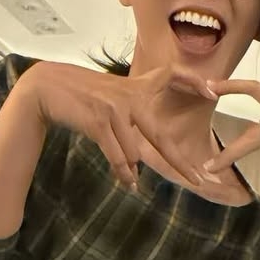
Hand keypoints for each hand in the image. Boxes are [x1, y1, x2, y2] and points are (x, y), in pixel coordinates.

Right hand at [14, 61, 217, 189]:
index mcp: (135, 88)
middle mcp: (130, 96)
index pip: (171, 75)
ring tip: (126, 177)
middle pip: (161, 137)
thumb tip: (137, 163)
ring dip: (128, 170)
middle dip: (181, 163)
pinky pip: (119, 156)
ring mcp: (116, 108)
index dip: (192, 81)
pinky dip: (123, 173)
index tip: (213, 92)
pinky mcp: (101, 121)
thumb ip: (129, 120)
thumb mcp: (110, 98)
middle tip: (200, 181)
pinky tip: (129, 184)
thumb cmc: (79, 97)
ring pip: (134, 154)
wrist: (46, 88)